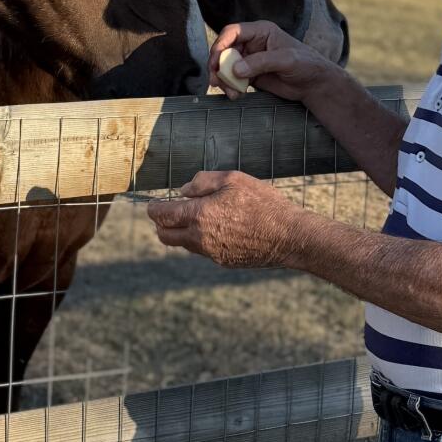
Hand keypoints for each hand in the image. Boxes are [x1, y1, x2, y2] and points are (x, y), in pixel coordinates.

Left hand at [147, 169, 298, 269]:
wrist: (289, 236)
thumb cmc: (263, 203)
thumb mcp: (233, 179)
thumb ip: (203, 182)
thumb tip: (183, 191)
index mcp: (199, 215)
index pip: (162, 216)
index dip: (153, 209)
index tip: (153, 205)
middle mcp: (200, 238)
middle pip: (165, 236)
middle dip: (162, 225)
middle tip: (168, 213)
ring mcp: (211, 253)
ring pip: (184, 245)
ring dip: (182, 233)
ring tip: (196, 218)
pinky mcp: (223, 261)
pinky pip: (203, 251)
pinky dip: (202, 240)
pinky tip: (219, 228)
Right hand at [207, 19, 324, 102]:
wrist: (314, 84)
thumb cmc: (306, 64)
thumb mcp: (286, 60)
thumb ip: (261, 62)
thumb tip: (236, 68)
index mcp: (260, 31)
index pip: (233, 32)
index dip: (221, 44)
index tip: (216, 60)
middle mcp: (252, 43)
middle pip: (225, 50)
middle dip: (218, 65)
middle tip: (216, 80)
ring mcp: (250, 59)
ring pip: (226, 66)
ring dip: (223, 79)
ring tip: (230, 92)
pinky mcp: (250, 74)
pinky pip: (233, 79)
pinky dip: (230, 87)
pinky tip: (236, 95)